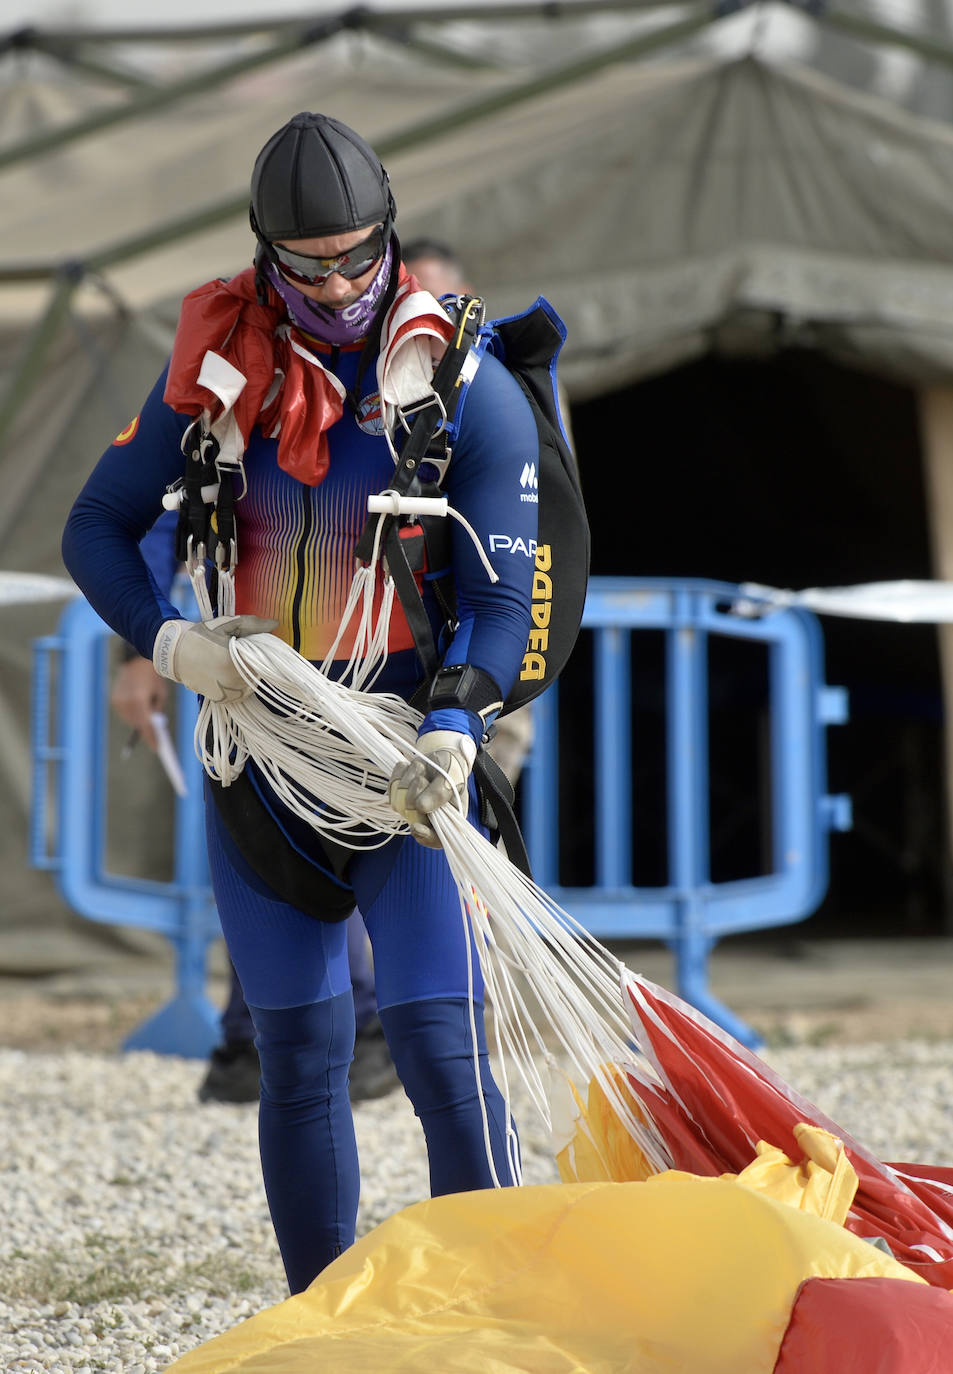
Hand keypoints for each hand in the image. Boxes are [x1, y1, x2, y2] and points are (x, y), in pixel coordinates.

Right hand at [111, 655, 168, 750]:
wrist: (137, 659)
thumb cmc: (154, 676)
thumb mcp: (161, 694)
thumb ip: (157, 710)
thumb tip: (153, 724)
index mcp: (139, 700)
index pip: (146, 725)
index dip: (152, 738)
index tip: (158, 748)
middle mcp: (126, 702)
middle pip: (137, 724)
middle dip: (146, 732)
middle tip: (155, 741)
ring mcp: (118, 701)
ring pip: (129, 719)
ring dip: (138, 723)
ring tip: (148, 729)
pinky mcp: (115, 698)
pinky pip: (124, 713)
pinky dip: (132, 715)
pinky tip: (139, 717)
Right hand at [152, 615, 278, 702]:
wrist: (174, 652)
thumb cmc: (201, 635)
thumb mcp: (226, 625)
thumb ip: (253, 625)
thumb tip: (275, 624)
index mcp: (234, 660)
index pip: (263, 660)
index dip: (261, 652)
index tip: (252, 645)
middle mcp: (231, 680)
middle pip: (257, 672)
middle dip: (252, 662)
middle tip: (237, 652)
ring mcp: (225, 692)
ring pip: (250, 684)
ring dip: (247, 674)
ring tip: (231, 662)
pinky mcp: (220, 699)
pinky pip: (240, 694)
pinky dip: (239, 685)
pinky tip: (228, 673)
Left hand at [389, 730, 476, 847]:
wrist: (441, 756)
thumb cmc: (452, 769)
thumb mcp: (453, 778)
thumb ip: (440, 793)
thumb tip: (421, 807)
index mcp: (448, 820)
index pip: (437, 839)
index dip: (425, 836)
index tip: (415, 826)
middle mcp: (427, 818)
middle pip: (411, 813)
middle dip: (417, 790)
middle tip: (427, 778)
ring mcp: (410, 808)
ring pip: (399, 796)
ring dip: (410, 777)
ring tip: (423, 771)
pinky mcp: (398, 795)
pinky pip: (391, 784)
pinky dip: (401, 772)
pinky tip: (412, 769)